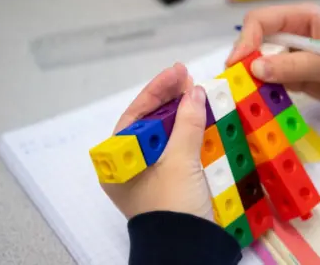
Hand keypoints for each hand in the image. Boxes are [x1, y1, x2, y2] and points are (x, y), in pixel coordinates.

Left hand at [101, 63, 212, 220]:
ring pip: (165, 136)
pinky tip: (201, 118)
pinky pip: (177, 149)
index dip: (156, 91)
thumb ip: (187, 124)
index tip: (177, 71)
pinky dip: (189, 134)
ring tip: (196, 93)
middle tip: (188, 78)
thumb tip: (195, 92)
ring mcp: (150, 174)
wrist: (188, 248)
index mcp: (119, 162)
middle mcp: (130, 166)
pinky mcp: (169, 181)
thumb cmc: (174, 203)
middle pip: (150, 124)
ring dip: (182, 115)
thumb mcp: (180, 161)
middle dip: (170, 100)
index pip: (135, 116)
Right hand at [226, 4, 319, 113]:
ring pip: (260, 65)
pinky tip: (258, 103)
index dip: (245, 39)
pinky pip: (271, 83)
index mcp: (301, 19)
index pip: (261, 21)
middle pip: (255, 42)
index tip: (238, 64)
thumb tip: (255, 68)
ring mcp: (291, 58)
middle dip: (243, 60)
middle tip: (234, 83)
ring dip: (250, 79)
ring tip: (242, 96)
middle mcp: (292, 36)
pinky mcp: (294, 78)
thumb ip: (293, 66)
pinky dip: (262, 92)